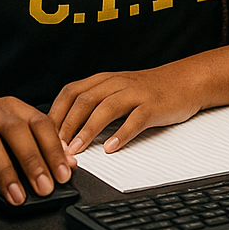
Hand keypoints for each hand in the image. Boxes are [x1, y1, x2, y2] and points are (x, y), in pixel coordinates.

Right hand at [0, 96, 74, 206]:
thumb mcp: (10, 131)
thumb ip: (39, 144)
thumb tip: (69, 163)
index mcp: (13, 106)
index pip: (40, 123)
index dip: (54, 149)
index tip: (64, 173)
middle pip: (16, 132)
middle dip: (33, 162)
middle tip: (44, 187)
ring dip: (5, 173)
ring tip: (16, 197)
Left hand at [50, 67, 202, 154]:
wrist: (186, 81)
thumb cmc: (149, 91)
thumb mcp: (118, 90)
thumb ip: (94, 104)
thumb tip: (62, 129)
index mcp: (105, 80)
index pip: (71, 93)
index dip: (54, 114)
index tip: (42, 136)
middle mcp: (118, 83)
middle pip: (84, 100)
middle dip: (66, 125)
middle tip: (54, 148)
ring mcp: (137, 93)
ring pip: (106, 108)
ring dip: (87, 130)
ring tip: (76, 150)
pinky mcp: (154, 105)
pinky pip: (135, 119)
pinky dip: (121, 134)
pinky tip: (111, 147)